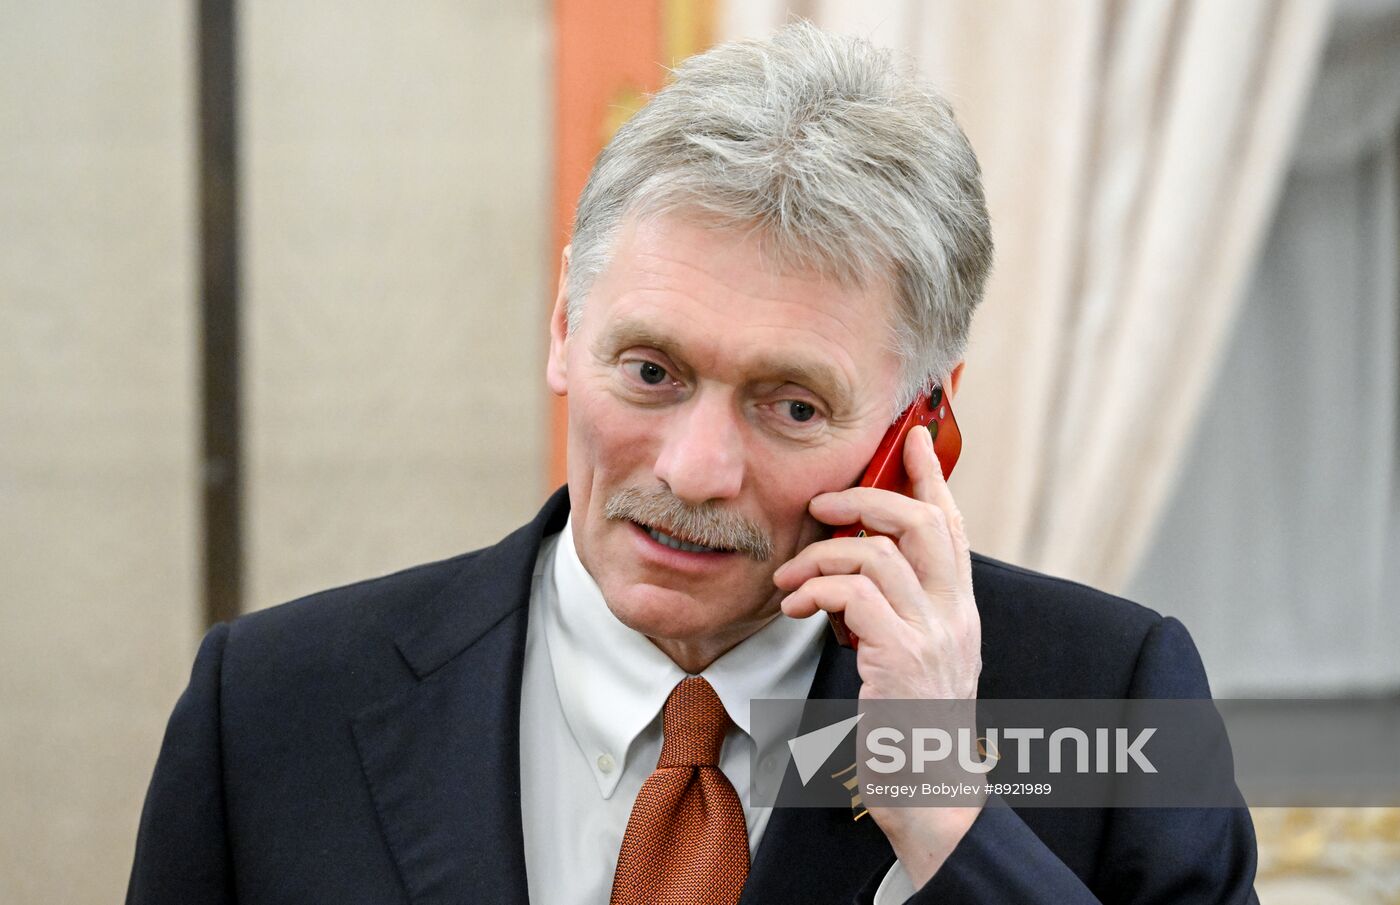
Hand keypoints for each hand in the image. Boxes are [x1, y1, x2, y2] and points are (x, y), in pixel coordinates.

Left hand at [772, 422, 983, 885]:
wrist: (932, 796)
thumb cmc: (911, 729)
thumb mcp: (915, 659)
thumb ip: (898, 612)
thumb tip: (860, 571)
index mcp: (959, 610)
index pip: (952, 526)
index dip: (931, 478)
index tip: (912, 438)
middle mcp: (955, 615)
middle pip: (924, 523)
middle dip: (868, 498)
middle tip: (824, 502)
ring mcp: (933, 636)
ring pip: (880, 554)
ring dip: (824, 556)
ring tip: (792, 577)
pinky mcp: (902, 659)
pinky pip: (857, 597)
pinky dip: (819, 591)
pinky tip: (797, 607)